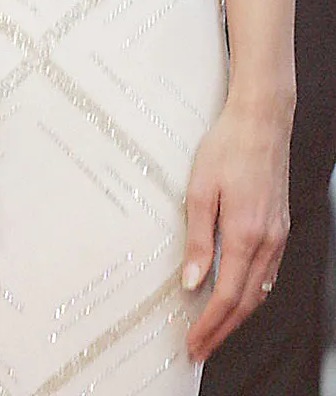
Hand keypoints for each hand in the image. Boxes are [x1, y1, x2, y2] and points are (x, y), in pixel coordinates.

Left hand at [183, 98, 289, 362]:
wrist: (260, 123)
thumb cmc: (225, 149)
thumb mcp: (200, 189)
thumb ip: (198, 240)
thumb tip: (193, 282)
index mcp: (244, 235)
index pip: (226, 296)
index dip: (209, 325)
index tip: (192, 343)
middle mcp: (267, 242)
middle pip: (245, 302)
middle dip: (222, 331)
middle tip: (199, 348)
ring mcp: (278, 236)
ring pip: (260, 292)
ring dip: (237, 316)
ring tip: (214, 330)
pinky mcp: (280, 228)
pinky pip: (268, 274)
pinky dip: (252, 294)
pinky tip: (239, 297)